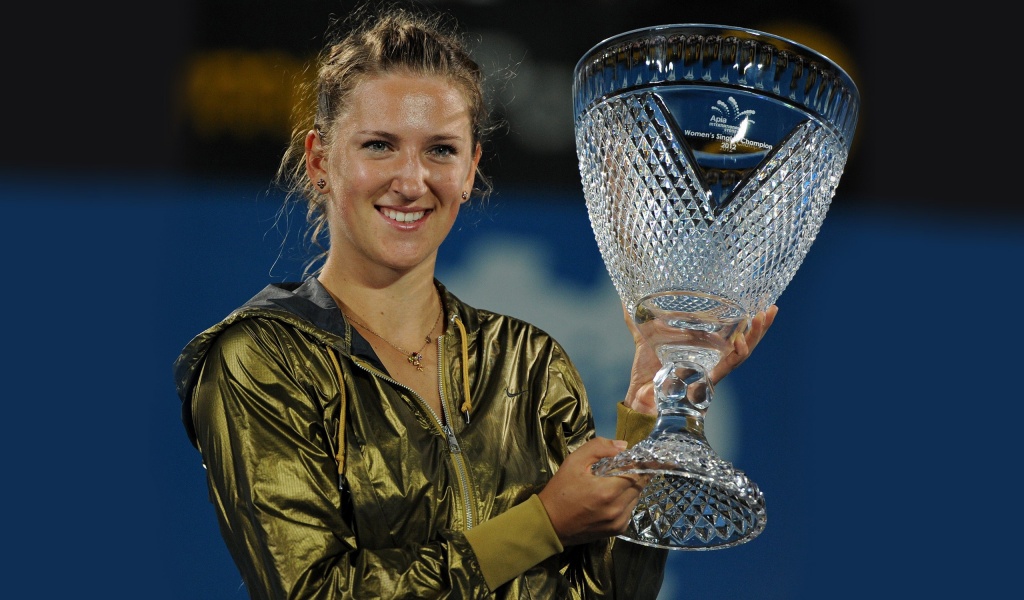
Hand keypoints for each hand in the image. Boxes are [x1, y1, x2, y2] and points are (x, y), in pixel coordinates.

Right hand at [537, 437, 645, 545]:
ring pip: (636, 498)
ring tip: (615, 482)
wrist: (550, 524)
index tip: (639, 458)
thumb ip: (598, 448)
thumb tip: (623, 446)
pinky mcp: (617, 530)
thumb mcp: (574, 462)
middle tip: (625, 467)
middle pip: (640, 486)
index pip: (638, 473)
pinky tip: (611, 497)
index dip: (640, 464)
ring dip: (631, 488)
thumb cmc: (560, 491)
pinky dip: (626, 501)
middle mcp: (617, 509)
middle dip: (636, 474)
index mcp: (608, 491)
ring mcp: (618, 522)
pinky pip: (630, 510)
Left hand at [621, 304, 778, 413]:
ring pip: (742, 352)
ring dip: (755, 336)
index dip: (745, 318)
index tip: (758, 301)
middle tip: (772, 308)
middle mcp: (713, 359)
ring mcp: (713, 370)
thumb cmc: (646, 372)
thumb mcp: (644, 339)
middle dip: (760, 326)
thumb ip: (637, 320)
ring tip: (763, 317)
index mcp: (704, 348)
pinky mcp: (708, 380)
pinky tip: (742, 342)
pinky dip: (736, 355)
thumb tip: (624, 300)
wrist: (640, 397)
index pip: (731, 330)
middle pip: (744, 340)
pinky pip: (727, 367)